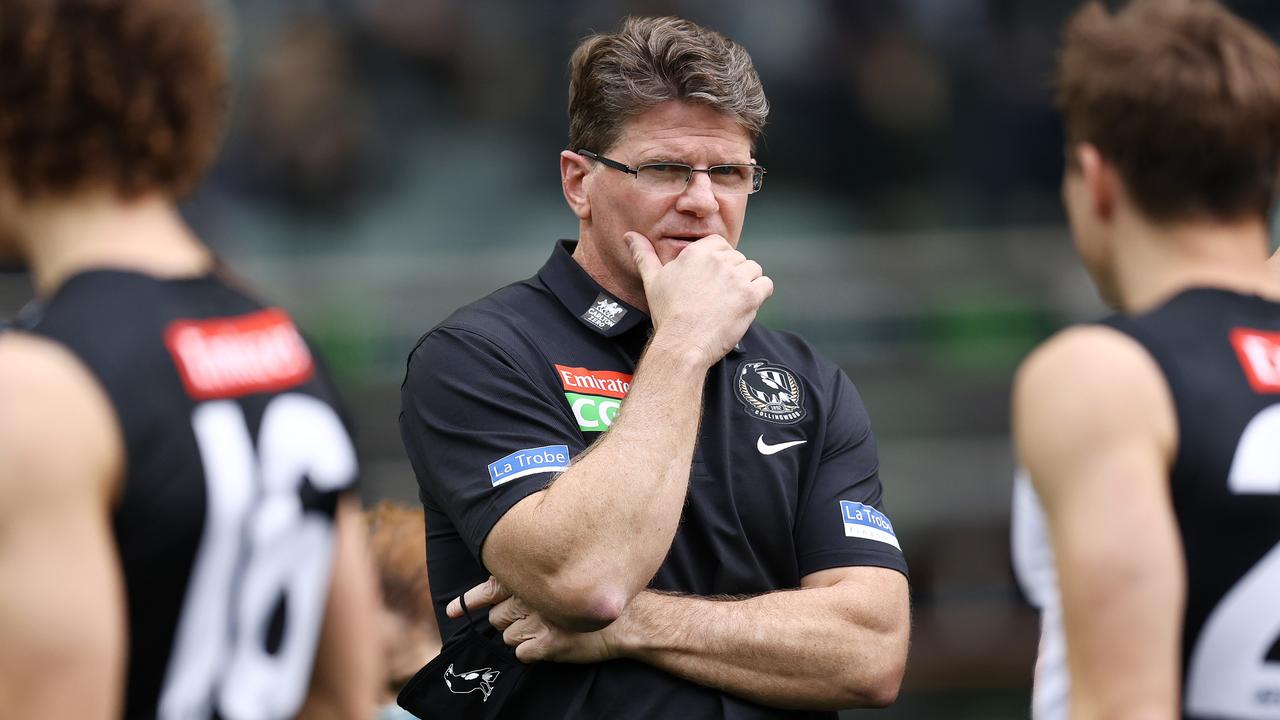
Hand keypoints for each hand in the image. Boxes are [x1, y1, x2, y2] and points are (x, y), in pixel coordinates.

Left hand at [449, 576, 618, 663]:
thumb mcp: (567, 576)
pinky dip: (534, 653)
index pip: (491, 587)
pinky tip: (552, 644)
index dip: (470, 600)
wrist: (629, 620)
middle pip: (499, 617)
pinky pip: (522, 654)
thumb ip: (537, 578)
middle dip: (510, 621)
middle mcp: (534, 596)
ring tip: (549, 630)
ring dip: (523, 637)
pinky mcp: (548, 644)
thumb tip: (505, 588)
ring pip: (509, 637)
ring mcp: (539, 620)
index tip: (451, 609)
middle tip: (534, 619)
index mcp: (535, 578)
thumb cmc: (597, 595)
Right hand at [627, 232, 772, 367]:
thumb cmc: (668, 315)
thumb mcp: (652, 280)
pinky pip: (766, 285)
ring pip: (754, 270)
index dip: (720, 261)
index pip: (720, 244)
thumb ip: (644, 255)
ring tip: (730, 303)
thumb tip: (630, 237)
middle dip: (732, 275)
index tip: (713, 279)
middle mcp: (718, 261)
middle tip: (718, 297)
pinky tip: (745, 306)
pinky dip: (760, 295)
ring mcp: (736, 277)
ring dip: (747, 285)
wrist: (682, 344)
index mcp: (697, 253)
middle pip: (738, 259)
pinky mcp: (750, 295)